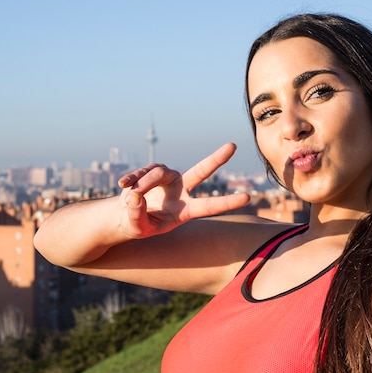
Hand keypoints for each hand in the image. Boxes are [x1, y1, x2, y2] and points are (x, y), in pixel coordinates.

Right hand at [116, 142, 250, 238]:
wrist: (124, 215)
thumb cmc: (138, 224)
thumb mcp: (137, 227)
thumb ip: (137, 215)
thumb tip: (135, 196)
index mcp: (185, 210)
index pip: (209, 205)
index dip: (227, 202)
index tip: (248, 197)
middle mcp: (181, 189)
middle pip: (201, 171)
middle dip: (216, 158)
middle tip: (233, 145)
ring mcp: (168, 178)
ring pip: (157, 174)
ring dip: (142, 185)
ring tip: (129, 196)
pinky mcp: (153, 170)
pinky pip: (143, 172)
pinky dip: (132, 179)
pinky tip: (123, 185)